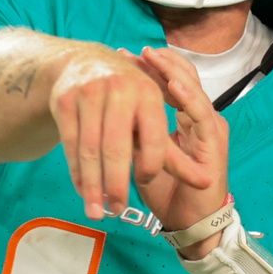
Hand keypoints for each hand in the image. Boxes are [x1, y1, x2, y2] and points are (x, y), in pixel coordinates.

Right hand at [49, 47, 213, 220]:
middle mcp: (119, 90)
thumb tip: (207, 183)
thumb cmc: (128, 96)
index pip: (153, 139)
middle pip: (117, 148)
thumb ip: (175, 152)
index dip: (150, 165)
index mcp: (149, 93)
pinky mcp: (64, 101)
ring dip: (91, 185)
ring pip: (90, 149)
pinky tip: (82, 190)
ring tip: (95, 212)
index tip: (145, 181)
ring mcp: (88, 93)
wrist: (84, 61)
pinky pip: (70, 144)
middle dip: (116, 184)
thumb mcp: (153, 115)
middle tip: (117, 211)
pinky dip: (75, 171)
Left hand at [133, 47, 230, 258]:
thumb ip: (136, 134)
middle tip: (136, 50)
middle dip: (160, 63)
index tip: (126, 55)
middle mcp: (202, 118)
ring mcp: (211, 128)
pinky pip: (201, 114)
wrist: (189, 222)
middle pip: (185, 79)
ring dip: (172, 72)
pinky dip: (187, 97)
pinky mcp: (214, 143)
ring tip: (153, 56)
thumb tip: (110, 113)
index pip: (172, 83)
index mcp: (188, 119)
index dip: (151, 68)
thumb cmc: (167, 191)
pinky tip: (172, 84)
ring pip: (194, 90)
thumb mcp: (146, 156)